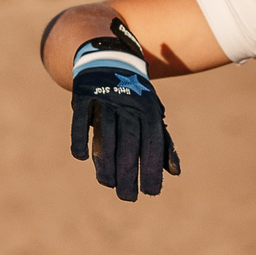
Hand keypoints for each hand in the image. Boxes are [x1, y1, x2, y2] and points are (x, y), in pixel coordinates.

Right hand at [70, 19, 179, 200]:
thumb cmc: (135, 96)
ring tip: (107, 183)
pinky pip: (81, 117)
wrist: (109, 57)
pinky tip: (81, 157)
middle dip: (129, 171)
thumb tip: (175, 173)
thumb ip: (163, 143)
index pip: (152, 143)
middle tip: (128, 197)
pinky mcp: (84, 93)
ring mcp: (106, 97)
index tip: (151, 193)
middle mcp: (129, 104)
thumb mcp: (152, 114)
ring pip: (106, 133)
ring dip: (105, 161)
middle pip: (129, 142)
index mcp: (149, 109)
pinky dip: (80, 136)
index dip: (151, 167)